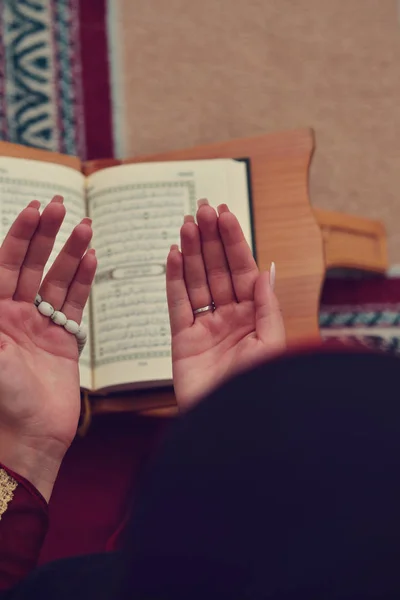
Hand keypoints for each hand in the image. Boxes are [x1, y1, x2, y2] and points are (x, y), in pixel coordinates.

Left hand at [0, 197, 95, 499]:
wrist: (28, 439)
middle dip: (45, 235)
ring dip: (70, 253)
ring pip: (56, 280)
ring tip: (86, 226)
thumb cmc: (1, 401)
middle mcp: (13, 314)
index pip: (5, 263)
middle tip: (61, 206)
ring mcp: (39, 326)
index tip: (36, 210)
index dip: (20, 235)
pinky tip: (91, 260)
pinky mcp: (63, 341)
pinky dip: (83, 282)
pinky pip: (74, 305)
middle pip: (31, 264)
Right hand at [166, 200, 285, 409]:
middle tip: (201, 208)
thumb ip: (266, 306)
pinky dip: (173, 280)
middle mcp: (230, 317)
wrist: (231, 425)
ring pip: (196, 281)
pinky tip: (173, 256)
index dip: (233, 242)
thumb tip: (266, 271)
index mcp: (254, 316)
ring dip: (191, 252)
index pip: (242, 270)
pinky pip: (177, 305)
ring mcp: (205, 327)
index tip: (224, 215)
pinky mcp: (182, 341)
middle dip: (210, 239)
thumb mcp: (270, 344)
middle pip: (217, 270)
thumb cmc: (258, 389)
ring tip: (186, 224)